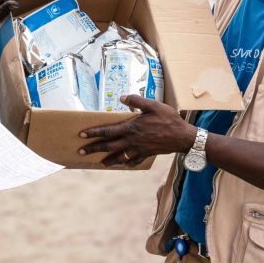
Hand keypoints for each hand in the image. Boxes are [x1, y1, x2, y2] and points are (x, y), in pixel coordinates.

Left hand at [78, 95, 194, 166]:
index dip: (93, 133)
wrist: (183, 137)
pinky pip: (133, 161)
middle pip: (108, 146)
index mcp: (130, 128)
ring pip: (119, 156)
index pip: (107, 131)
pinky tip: (123, 165)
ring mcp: (138, 150)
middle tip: (81, 152)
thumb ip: (136, 100)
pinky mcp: (146, 154)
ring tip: (99, 163)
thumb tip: (122, 97)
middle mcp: (131, 141)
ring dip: (108, 160)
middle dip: (93, 149)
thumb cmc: (168, 119)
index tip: (81, 135)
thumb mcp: (153, 105)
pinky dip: (126, 164)